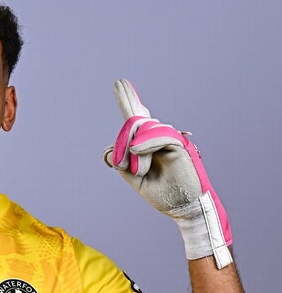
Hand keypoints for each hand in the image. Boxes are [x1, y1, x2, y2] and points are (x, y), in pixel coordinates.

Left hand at [102, 79, 232, 268]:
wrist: (182, 207)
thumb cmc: (162, 194)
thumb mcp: (135, 179)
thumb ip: (123, 164)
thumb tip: (110, 150)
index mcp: (148, 145)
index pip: (137, 121)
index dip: (129, 101)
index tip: (120, 84)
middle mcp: (158, 138)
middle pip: (137, 119)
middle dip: (126, 103)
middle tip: (119, 93)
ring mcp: (169, 140)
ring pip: (144, 129)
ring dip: (132, 149)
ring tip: (138, 169)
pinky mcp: (179, 145)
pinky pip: (158, 137)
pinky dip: (145, 143)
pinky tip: (135, 150)